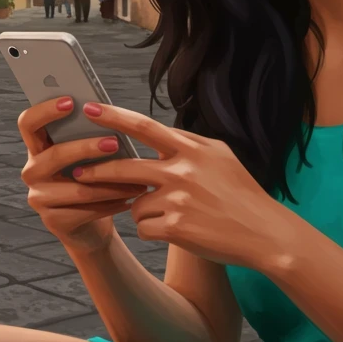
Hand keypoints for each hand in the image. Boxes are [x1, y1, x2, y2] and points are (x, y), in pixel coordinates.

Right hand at [17, 97, 147, 254]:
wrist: (89, 225)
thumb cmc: (91, 179)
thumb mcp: (87, 156)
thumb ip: (88, 136)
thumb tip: (108, 113)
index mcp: (37, 148)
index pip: (28, 123)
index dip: (45, 110)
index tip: (71, 101)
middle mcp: (32, 171)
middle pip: (54, 155)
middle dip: (87, 148)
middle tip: (115, 142)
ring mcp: (38, 198)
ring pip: (76, 187)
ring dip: (110, 182)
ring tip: (136, 178)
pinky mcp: (52, 222)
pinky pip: (86, 210)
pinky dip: (112, 203)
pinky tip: (130, 199)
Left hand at [75, 103, 295, 267]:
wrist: (265, 233)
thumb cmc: (241, 194)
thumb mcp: (220, 156)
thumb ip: (188, 144)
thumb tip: (157, 135)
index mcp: (192, 149)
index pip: (145, 127)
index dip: (113, 117)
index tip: (89, 108)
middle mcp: (183, 170)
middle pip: (125, 166)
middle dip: (97, 171)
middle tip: (78, 173)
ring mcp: (178, 199)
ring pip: (134, 203)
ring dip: (142, 210)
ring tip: (170, 214)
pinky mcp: (176, 228)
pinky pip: (143, 227)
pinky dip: (152, 230)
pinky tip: (176, 230)